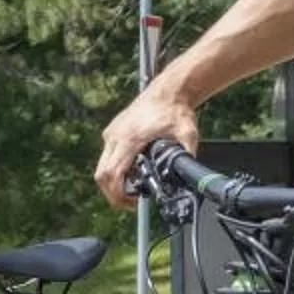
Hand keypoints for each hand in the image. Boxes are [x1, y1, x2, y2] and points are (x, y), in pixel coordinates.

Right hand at [95, 84, 199, 208]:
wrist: (168, 90)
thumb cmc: (175, 109)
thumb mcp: (187, 135)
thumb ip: (188, 156)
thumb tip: (192, 175)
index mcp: (130, 139)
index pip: (112, 174)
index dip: (118, 195)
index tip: (131, 204)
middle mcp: (116, 136)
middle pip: (101, 175)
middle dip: (113, 194)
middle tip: (131, 202)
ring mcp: (112, 133)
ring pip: (102, 167)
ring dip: (114, 182)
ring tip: (134, 187)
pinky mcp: (113, 131)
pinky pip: (107, 157)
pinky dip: (116, 169)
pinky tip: (134, 170)